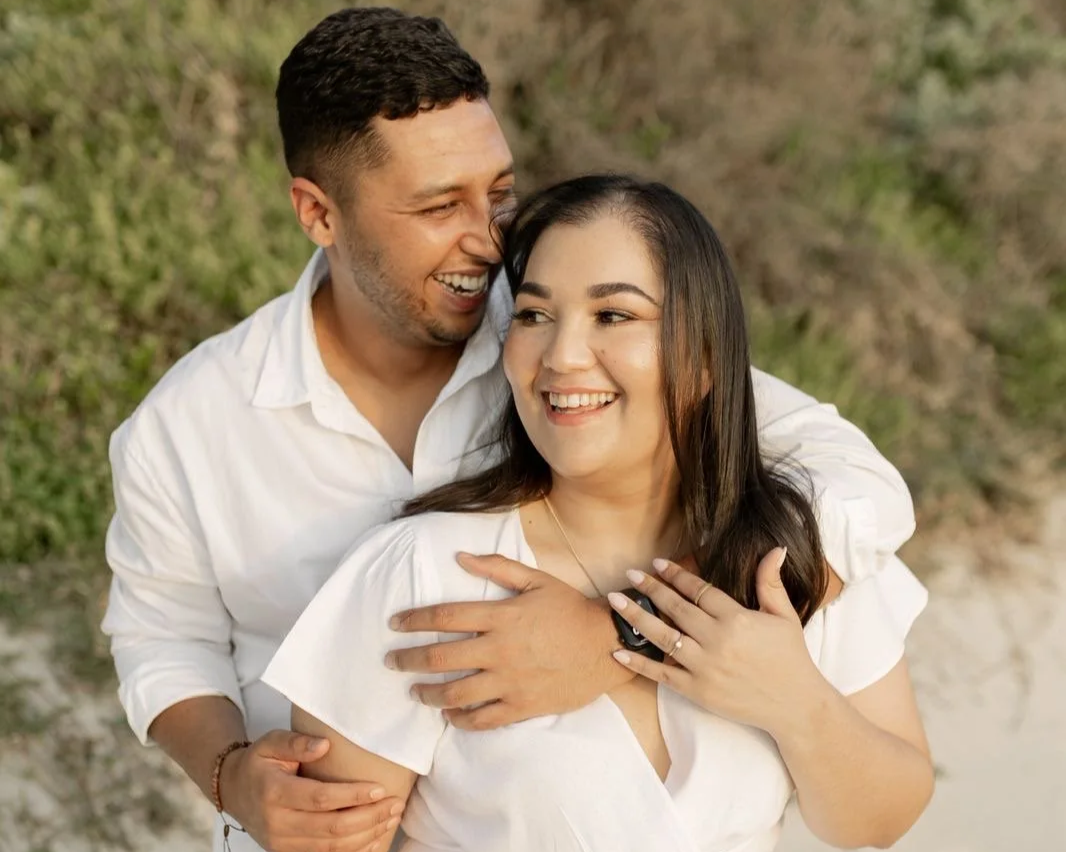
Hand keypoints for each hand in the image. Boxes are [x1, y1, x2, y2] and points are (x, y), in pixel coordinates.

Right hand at [220, 730, 404, 851]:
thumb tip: (325, 745)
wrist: (233, 790)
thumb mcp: (271, 742)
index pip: (321, 798)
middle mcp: (277, 823)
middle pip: (331, 828)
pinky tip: (373, 838)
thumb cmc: (259, 762)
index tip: (379, 788)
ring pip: (331, 847)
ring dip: (366, 835)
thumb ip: (296, 742)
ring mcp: (281, 843)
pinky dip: (352, 850)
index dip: (353, 795)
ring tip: (391, 818)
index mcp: (274, 792)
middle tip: (395, 804)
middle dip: (369, 818)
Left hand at [386, 552, 631, 729]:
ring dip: (428, 693)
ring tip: (415, 692)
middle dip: (408, 659)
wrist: (607, 645)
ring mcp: (510, 681)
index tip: (395, 625)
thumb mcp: (537, 579)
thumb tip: (460, 556)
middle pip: (440, 656)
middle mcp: (500, 649)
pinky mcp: (522, 705)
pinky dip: (460, 719)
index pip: (445, 616)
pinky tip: (449, 714)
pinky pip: (483, 718)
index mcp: (501, 616)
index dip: (414, 619)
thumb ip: (497, 567)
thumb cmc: (571, 609)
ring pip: (455, 692)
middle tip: (391, 662)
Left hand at [607, 548, 827, 736]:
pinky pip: (661, 674)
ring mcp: (704, 666)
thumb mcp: (784, 616)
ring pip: (663, 636)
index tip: (658, 563)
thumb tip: (774, 548)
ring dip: (636, 617)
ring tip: (615, 601)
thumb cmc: (791, 658)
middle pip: (675, 608)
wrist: (795, 706)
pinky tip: (618, 652)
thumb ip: (770, 581)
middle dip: (650, 589)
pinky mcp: (697, 690)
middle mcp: (717, 640)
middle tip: (630, 574)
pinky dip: (638, 664)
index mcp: (736, 618)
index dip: (676, 575)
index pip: (698, 590)